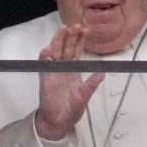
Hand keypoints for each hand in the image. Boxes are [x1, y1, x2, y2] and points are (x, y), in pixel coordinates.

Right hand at [34, 24, 104, 140]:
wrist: (57, 122)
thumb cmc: (71, 110)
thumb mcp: (84, 97)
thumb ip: (91, 84)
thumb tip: (102, 72)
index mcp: (73, 70)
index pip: (77, 51)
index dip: (80, 40)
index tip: (86, 29)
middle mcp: (63, 68)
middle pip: (66, 47)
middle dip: (70, 36)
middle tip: (76, 25)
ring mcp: (53, 72)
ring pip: (55, 52)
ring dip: (58, 40)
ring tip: (63, 29)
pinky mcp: (44, 78)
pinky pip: (43, 64)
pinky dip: (45, 56)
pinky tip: (48, 49)